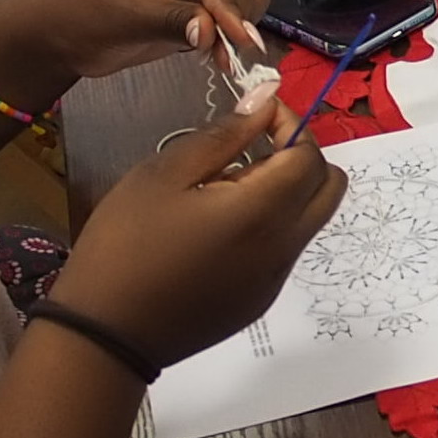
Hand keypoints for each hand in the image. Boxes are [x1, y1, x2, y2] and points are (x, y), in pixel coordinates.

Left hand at [12, 0, 274, 86]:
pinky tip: (219, 60)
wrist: (54, 38)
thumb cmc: (78, 12)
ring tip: (225, 56)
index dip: (228, 4)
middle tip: (230, 52)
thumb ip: (170, 19)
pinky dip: (228, 37)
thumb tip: (211, 32)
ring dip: (239, 25)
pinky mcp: (191, 9)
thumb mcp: (122, 13)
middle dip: (235, 14)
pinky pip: (225, 19)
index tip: (243, 38)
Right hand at [56, 97, 346, 365]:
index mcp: (262, 212)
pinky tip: (217, 230)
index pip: (309, 155)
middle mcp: (284, 247)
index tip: (257, 115)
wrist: (106, 333)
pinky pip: (286, 249)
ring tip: (225, 190)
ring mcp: (276, 279)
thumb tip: (265, 103)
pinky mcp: (261, 300)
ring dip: (288, 192)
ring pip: (312, 219)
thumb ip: (222, 136)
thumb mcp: (162, 174)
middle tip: (254, 148)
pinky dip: (272, 225)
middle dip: (303, 157)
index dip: (290, 125)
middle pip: (331, 188)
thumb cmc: (125, 244)